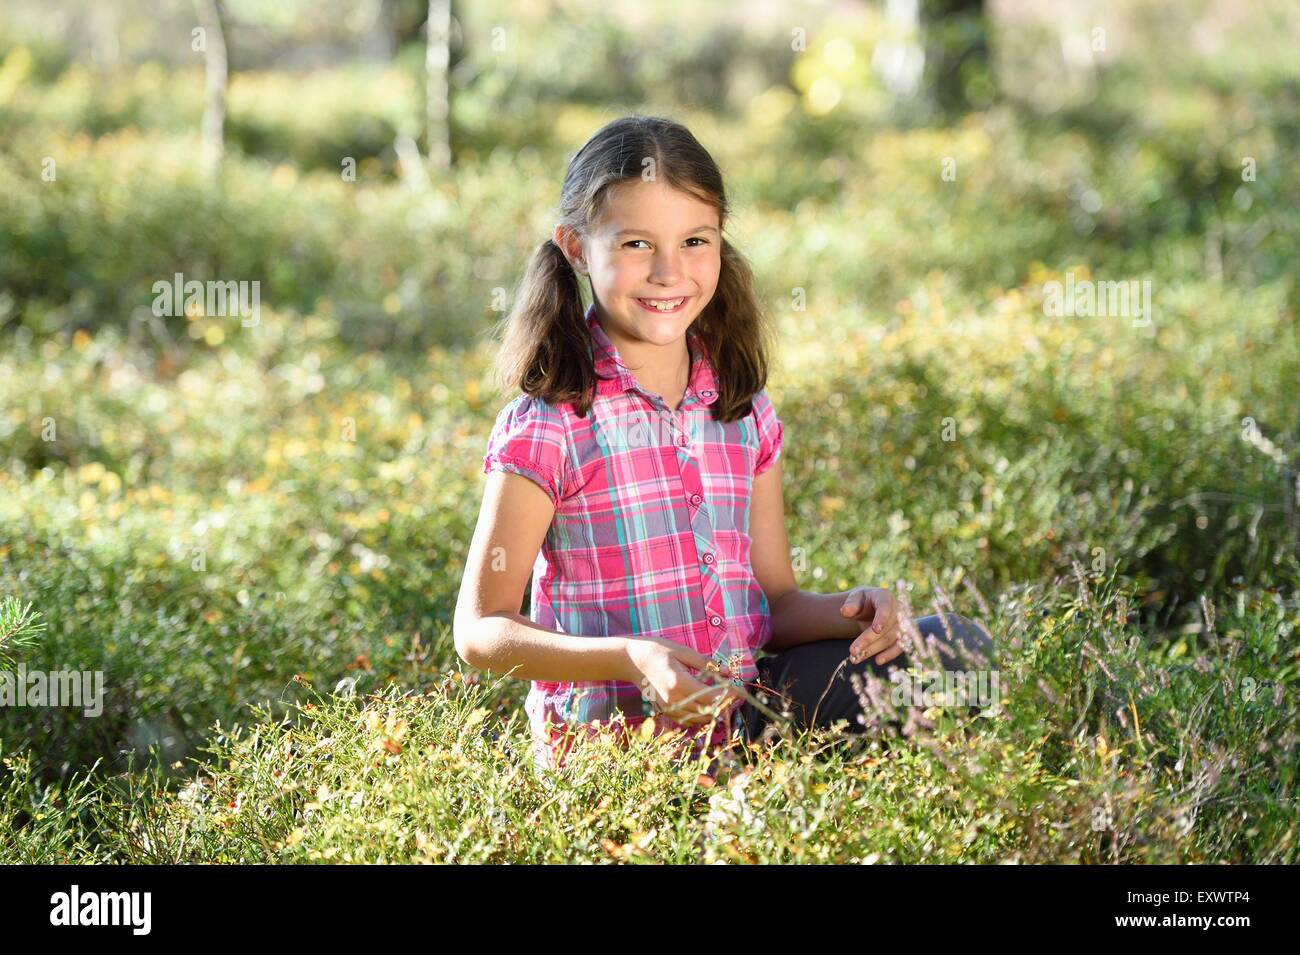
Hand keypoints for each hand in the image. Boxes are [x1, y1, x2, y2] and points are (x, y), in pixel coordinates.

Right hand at [622, 637, 737, 727]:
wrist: (631, 660)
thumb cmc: (657, 650)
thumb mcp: (683, 652)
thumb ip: (706, 664)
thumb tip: (728, 672)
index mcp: (680, 683)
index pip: (712, 697)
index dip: (729, 696)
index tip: (740, 691)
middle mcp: (674, 699)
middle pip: (707, 711)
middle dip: (724, 704)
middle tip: (735, 696)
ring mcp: (668, 707)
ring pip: (698, 719)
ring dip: (712, 712)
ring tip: (723, 700)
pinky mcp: (664, 709)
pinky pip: (686, 720)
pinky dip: (699, 716)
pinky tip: (705, 706)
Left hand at [841, 586, 904, 665]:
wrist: (870, 608)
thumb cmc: (862, 602)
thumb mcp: (855, 599)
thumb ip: (851, 604)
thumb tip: (844, 611)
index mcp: (885, 597)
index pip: (885, 607)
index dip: (882, 618)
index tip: (876, 629)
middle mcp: (897, 609)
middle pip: (886, 627)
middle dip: (869, 640)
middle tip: (853, 650)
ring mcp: (901, 623)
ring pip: (890, 639)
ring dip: (874, 649)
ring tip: (856, 658)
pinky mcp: (902, 636)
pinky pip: (899, 646)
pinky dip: (889, 654)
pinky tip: (878, 661)